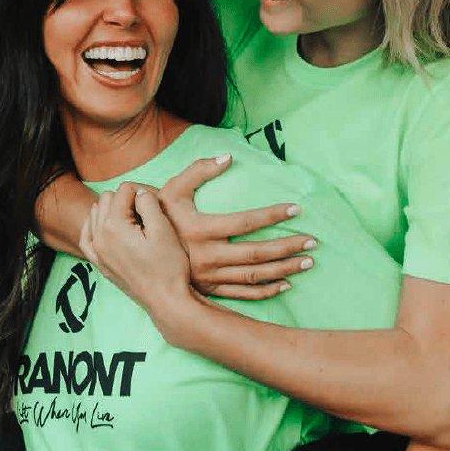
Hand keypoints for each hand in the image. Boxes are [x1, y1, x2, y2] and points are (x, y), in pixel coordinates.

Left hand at [80, 183, 192, 327]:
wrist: (166, 300)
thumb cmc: (168, 267)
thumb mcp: (163, 229)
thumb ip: (148, 203)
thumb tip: (139, 191)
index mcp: (114, 226)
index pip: (125, 190)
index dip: (144, 192)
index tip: (158, 203)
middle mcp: (99, 237)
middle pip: (108, 198)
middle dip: (127, 199)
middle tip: (148, 212)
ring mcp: (97, 252)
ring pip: (96, 213)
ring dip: (113, 210)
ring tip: (135, 221)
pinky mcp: (100, 264)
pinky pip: (86, 237)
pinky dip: (94, 226)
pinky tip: (106, 225)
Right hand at [157, 155, 315, 298]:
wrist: (135, 254)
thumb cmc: (157, 218)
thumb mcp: (170, 189)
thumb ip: (198, 170)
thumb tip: (227, 156)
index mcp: (200, 230)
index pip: (245, 222)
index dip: (272, 215)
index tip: (295, 209)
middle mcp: (207, 256)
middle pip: (257, 254)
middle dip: (288, 247)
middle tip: (313, 241)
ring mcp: (209, 277)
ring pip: (254, 276)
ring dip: (284, 269)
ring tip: (308, 261)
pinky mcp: (209, 290)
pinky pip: (243, 294)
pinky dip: (267, 291)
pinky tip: (286, 284)